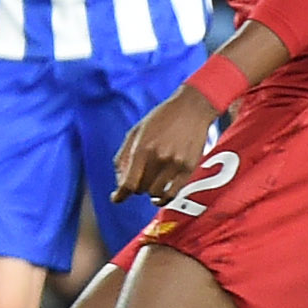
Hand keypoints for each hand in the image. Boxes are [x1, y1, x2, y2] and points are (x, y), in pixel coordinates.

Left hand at [113, 87, 224, 204]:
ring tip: (151, 183)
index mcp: (141, 149)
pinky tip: (160, 197)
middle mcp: (158, 158)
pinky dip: (164, 198)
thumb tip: (118, 181)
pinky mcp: (188, 168)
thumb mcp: (135, 132)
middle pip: (140, 189)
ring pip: (156, 193)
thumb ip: (123, 156)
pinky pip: (173, 193)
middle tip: (138, 179)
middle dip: (136, 186)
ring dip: (150, 191)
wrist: (191, 109)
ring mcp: (175, 164)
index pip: (128, 183)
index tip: (116, 199)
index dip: (120, 195)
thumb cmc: (161, 119)